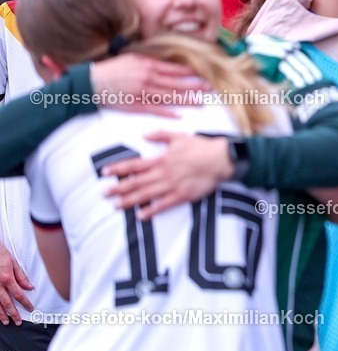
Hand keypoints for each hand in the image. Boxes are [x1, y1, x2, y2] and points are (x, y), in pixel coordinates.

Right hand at [0, 242, 31, 324]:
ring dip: (1, 315)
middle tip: (18, 322)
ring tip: (6, 322)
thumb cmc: (1, 254)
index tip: (30, 308)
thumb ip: (21, 276)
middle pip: (6, 303)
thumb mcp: (13, 263)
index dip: (25, 303)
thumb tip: (30, 287)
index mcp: (7, 278)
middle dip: (13, 314)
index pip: (19, 294)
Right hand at [91, 54, 205, 116]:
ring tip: (200, 103)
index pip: (175, 69)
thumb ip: (152, 60)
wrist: (92, 82)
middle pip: (176, 83)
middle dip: (194, 87)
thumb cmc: (113, 68)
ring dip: (186, 101)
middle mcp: (148, 78)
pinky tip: (179, 116)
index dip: (191, 72)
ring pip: (169, 97)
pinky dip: (167, 113)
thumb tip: (170, 60)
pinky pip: (154, 109)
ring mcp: (142, 92)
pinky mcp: (135, 105)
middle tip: (210, 89)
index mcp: (148, 64)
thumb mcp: (133, 58)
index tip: (205, 73)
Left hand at [102, 133, 232, 219]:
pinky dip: (151, 210)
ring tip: (116, 206)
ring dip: (129, 201)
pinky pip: (163, 205)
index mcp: (161, 159)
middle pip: (136, 182)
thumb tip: (144, 134)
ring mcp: (171, 186)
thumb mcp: (179, 136)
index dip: (118, 168)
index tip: (105, 172)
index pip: (134, 165)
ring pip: (146, 194)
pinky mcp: (182, 195)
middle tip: (104, 194)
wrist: (220, 160)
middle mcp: (163, 173)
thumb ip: (160, 135)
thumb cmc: (200, 147)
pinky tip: (141, 216)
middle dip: (118, 188)